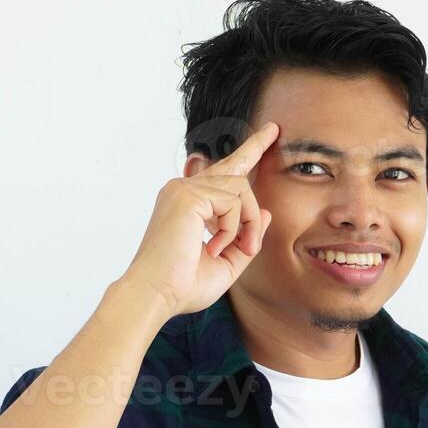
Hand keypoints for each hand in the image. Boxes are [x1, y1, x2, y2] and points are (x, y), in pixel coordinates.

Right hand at [118, 120, 278, 318]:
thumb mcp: (226, 262)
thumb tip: (265, 211)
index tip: (271, 131)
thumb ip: (245, 236)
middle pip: (237, 176)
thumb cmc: (183, 286)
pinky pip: (232, 201)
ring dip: (247, 224)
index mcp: (188, 203)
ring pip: (240, 188)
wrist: (156, 296)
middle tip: (251, 232)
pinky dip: (232, 229)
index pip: (223, 170)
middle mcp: (183, 190)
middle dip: (252, 203)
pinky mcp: (188, 195)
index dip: (250, 150)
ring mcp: (183, 190)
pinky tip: (214, 248)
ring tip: (238, 250)